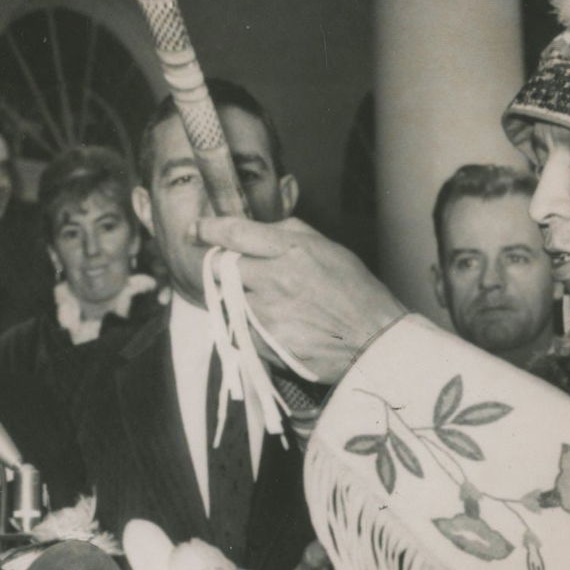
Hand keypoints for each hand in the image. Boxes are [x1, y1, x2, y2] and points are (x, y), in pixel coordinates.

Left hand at [192, 215, 405, 383]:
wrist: (373, 343)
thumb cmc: (356, 294)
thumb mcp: (330, 249)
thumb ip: (291, 233)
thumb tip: (259, 225)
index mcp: (293, 250)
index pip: (236, 233)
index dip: (209, 229)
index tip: (196, 230)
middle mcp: (276, 279)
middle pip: (221, 268)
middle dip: (222, 269)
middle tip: (236, 275)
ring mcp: (268, 314)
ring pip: (229, 300)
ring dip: (239, 300)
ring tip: (271, 306)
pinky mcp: (265, 343)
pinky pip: (240, 330)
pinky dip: (250, 327)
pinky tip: (277, 327)